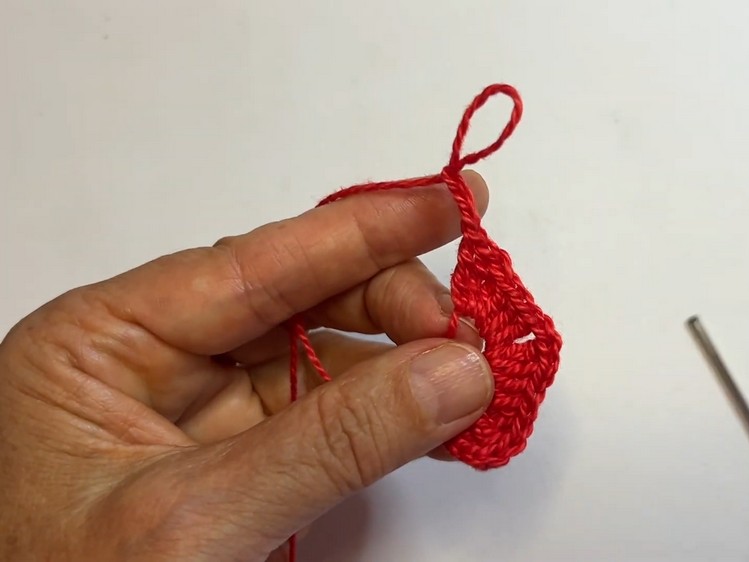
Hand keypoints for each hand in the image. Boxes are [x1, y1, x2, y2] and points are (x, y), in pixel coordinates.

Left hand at [0, 171, 493, 560]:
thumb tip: (455, 371)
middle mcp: (156, 359)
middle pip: (300, 296)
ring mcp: (205, 410)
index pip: (253, 263)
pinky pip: (333, 413)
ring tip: (475, 374)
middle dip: (394, 307)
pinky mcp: (244, 457)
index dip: (363, 230)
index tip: (451, 202)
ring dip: (408, 360)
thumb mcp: (195, 520)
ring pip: (328, 352)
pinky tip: (441, 414)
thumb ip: (330, 444)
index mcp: (103, 342)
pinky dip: (394, 414)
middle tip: (468, 334)